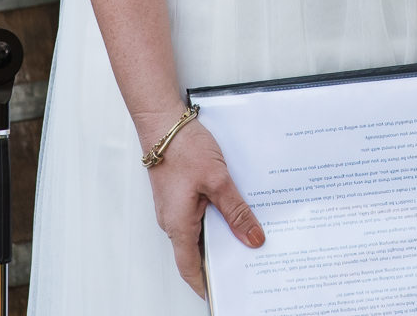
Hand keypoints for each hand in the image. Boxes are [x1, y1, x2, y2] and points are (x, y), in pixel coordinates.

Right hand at [136, 112, 263, 297]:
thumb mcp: (218, 181)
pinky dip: (213, 221)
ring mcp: (173, 207)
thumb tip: (252, 238)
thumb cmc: (183, 148)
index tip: (221, 294)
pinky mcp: (178, 194)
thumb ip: (236, 212)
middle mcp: (171, 220)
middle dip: (218, 262)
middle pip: (195, 253)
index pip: (190, 268)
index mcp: (178, 224)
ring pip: (196, 233)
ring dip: (217, 239)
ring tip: (244, 240)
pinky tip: (232, 213)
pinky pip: (195, 216)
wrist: (164, 122)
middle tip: (244, 265)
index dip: (205, 285)